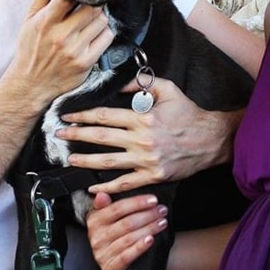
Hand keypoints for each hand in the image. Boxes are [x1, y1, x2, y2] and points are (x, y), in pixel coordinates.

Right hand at [3, 0, 114, 114]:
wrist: (30, 84)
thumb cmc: (30, 49)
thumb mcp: (29, 20)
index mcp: (45, 21)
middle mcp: (61, 36)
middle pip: (92, 7)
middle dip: (93, 4)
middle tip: (89, 7)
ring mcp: (75, 50)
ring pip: (102, 22)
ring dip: (99, 19)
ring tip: (90, 22)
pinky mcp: (86, 62)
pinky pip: (107, 38)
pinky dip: (104, 34)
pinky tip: (94, 36)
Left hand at [57, 78, 239, 192]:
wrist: (211, 139)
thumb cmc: (188, 113)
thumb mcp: (168, 90)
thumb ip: (143, 84)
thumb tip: (120, 82)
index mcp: (143, 118)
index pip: (105, 116)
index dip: (83, 115)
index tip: (68, 116)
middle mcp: (142, 140)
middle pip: (101, 137)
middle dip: (76, 136)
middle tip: (58, 134)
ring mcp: (146, 161)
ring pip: (108, 162)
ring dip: (86, 160)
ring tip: (70, 159)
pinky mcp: (153, 176)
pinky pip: (125, 183)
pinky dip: (107, 187)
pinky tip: (93, 187)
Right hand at [86, 191, 167, 269]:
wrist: (112, 260)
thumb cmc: (114, 232)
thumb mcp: (107, 216)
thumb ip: (106, 204)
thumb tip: (102, 194)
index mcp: (94, 220)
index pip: (117, 208)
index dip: (137, 203)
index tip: (154, 199)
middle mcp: (96, 237)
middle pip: (126, 223)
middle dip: (148, 215)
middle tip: (162, 210)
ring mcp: (102, 254)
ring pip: (129, 238)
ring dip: (149, 229)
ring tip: (162, 222)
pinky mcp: (110, 268)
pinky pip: (127, 256)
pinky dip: (140, 247)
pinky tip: (151, 240)